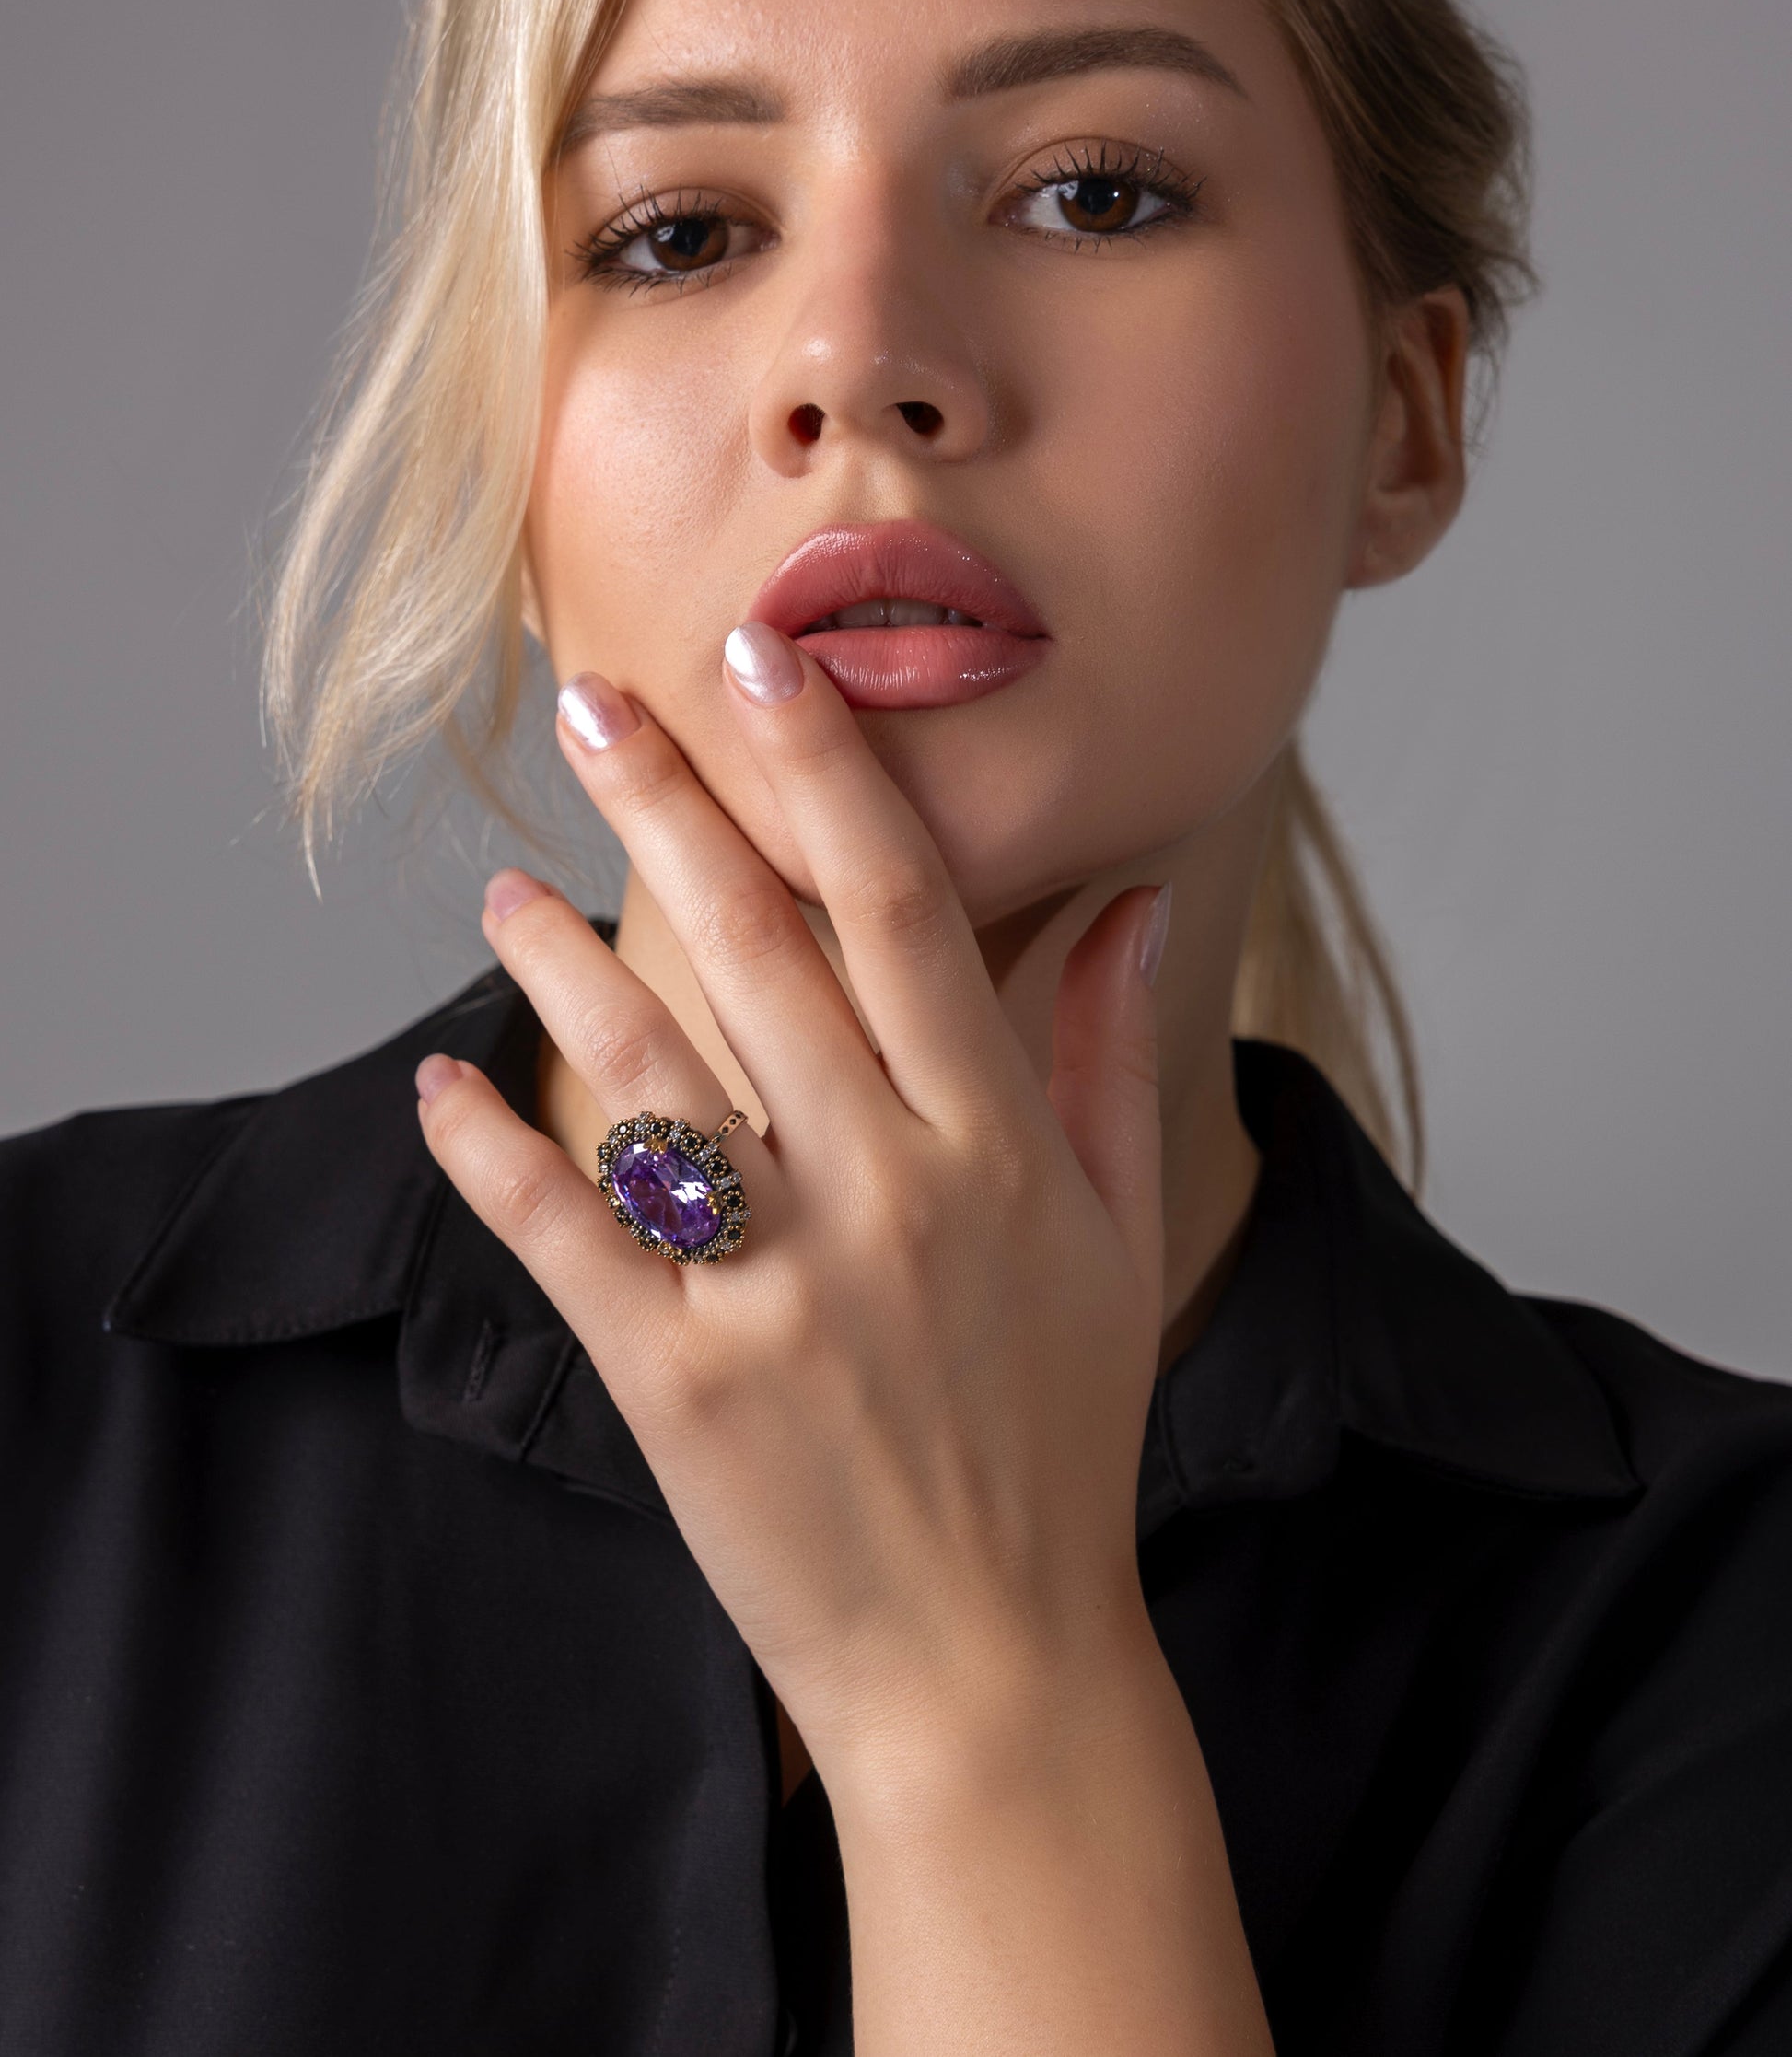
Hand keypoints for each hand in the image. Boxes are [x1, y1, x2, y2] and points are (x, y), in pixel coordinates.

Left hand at [414, 625, 1172, 1791]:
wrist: (994, 1666)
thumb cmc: (1060, 1441)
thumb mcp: (1119, 1239)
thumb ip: (1113, 1056)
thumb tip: (1136, 894)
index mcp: (996, 1143)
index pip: (905, 904)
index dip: (825, 764)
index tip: (762, 654)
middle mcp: (889, 1189)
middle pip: (757, 945)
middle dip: (666, 800)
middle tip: (590, 699)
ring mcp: (779, 1285)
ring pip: (645, 1066)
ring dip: (556, 957)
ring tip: (502, 886)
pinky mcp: (680, 1381)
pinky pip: (564, 1231)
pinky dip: (488, 1150)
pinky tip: (440, 1081)